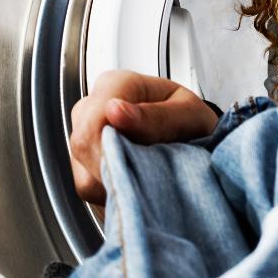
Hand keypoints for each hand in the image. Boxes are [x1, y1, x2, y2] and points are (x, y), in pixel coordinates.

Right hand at [69, 70, 217, 204]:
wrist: (194, 138)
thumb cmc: (191, 122)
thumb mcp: (189, 114)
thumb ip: (156, 116)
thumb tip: (115, 111)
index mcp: (116, 85)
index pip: (92, 121)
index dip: (111, 150)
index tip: (139, 166)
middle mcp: (92, 108)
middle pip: (84, 147)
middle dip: (119, 169)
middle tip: (154, 174)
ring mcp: (84, 136)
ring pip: (83, 172)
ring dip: (118, 182)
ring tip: (150, 174)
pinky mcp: (84, 164)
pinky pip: (88, 188)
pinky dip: (114, 192)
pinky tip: (138, 182)